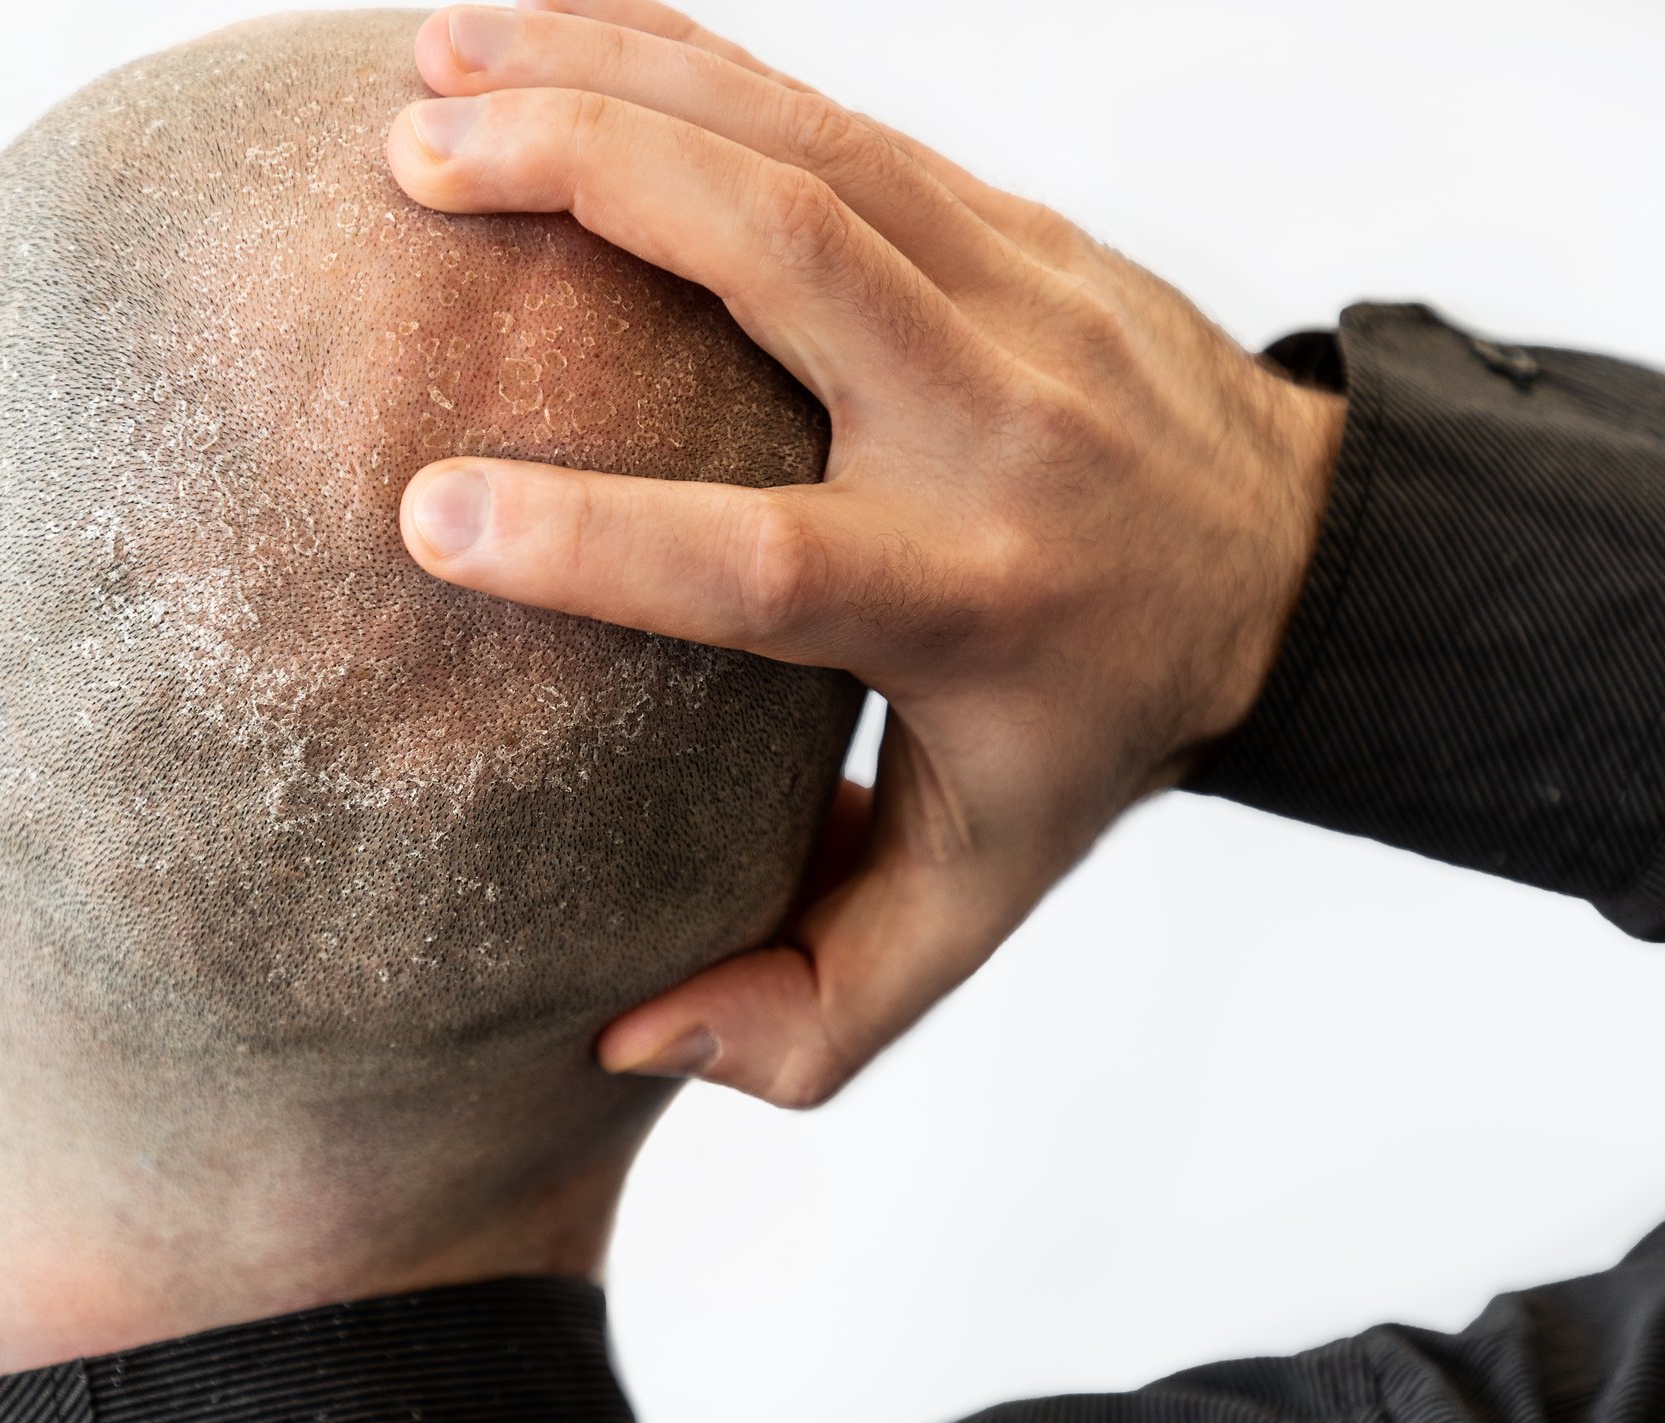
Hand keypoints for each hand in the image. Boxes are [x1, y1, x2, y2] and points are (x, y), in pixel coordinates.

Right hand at [385, 0, 1347, 1107]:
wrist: (1289, 561)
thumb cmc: (1093, 735)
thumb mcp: (980, 898)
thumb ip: (818, 1005)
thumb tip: (626, 1041)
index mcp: (972, 604)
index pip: (768, 561)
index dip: (598, 539)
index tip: (431, 513)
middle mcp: (995, 426)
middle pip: (793, 260)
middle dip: (595, 185)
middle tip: (412, 161)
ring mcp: (1007, 294)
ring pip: (806, 145)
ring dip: (612, 80)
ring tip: (430, 61)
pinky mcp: (998, 218)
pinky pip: (829, 110)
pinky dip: (680, 54)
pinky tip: (546, 28)